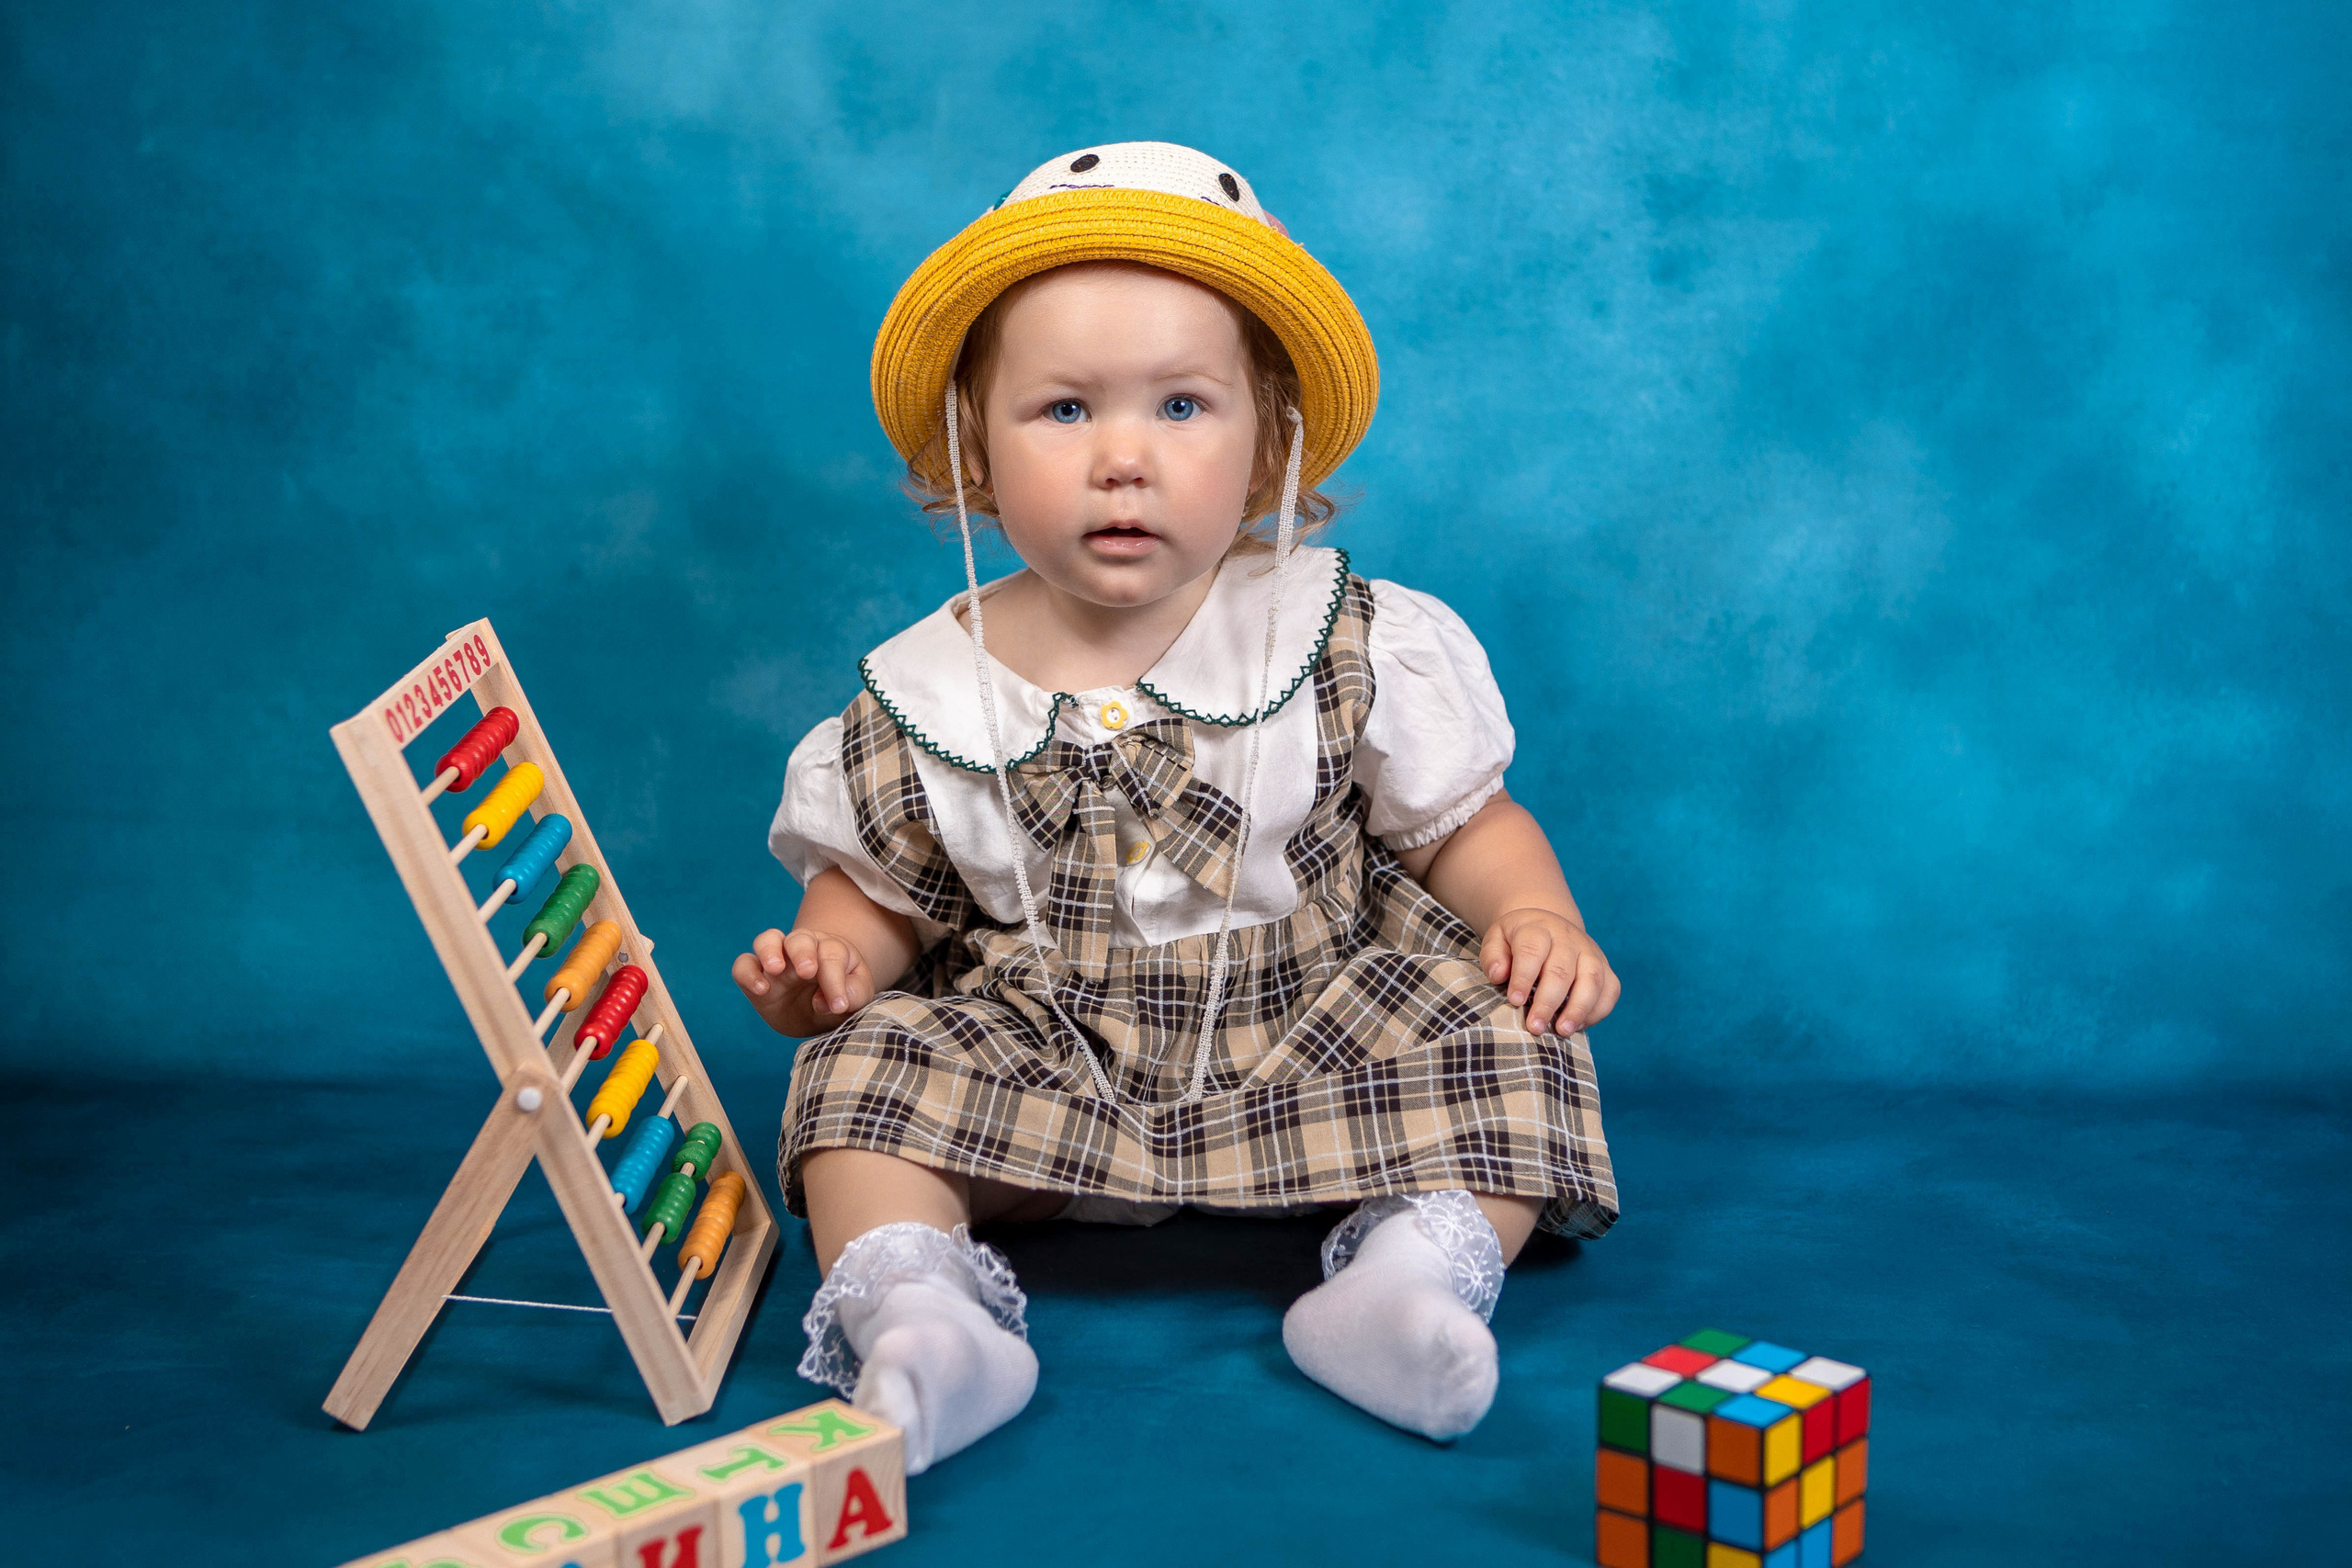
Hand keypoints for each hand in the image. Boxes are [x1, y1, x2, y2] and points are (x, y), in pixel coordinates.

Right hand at [732, 927, 877, 1036]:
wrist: (817, 1013)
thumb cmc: (839, 999)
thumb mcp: (856, 999)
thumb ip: (854, 996)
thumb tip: (829, 1002)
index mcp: (832, 950)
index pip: (832, 955)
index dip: (835, 980)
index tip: (839, 1006)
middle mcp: (803, 949)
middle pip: (800, 938)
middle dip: (803, 953)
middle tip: (807, 972)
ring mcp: (777, 960)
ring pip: (768, 939)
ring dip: (770, 950)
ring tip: (775, 969)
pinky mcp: (756, 975)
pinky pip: (744, 964)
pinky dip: (748, 972)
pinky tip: (760, 989)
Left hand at [1480, 908, 1620, 1036]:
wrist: (1548, 926)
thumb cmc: (1517, 941)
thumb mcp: (1497, 939)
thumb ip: (1493, 956)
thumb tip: (1498, 975)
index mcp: (1538, 928)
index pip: (1532, 951)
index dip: (1523, 978)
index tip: (1514, 1001)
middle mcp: (1568, 938)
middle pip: (1562, 970)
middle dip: (1548, 1002)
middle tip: (1535, 1027)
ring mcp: (1591, 952)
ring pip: (1592, 979)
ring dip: (1578, 1009)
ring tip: (1562, 1031)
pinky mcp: (1606, 967)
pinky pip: (1610, 989)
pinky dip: (1598, 1010)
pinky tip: (1578, 1026)